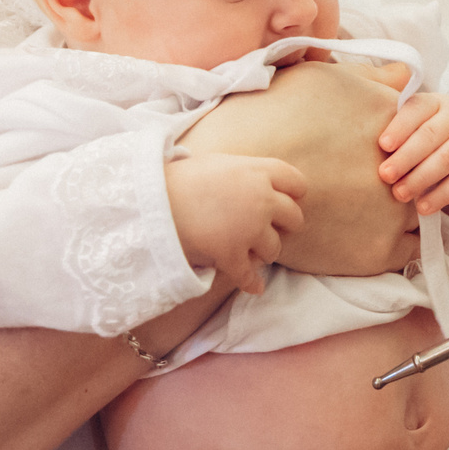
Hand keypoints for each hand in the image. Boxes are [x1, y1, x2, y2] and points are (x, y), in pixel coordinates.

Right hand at [163, 152, 305, 295]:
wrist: (153, 201)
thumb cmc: (179, 178)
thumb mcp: (217, 163)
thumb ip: (241, 172)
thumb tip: (249, 178)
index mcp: (257, 171)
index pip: (295, 181)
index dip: (295, 193)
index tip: (291, 199)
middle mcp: (261, 199)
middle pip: (293, 216)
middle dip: (285, 224)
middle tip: (274, 228)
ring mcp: (250, 229)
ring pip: (274, 248)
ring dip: (265, 252)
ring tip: (253, 252)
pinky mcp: (233, 255)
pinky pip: (250, 276)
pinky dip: (253, 283)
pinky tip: (256, 287)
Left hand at [376, 88, 448, 220]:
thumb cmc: (427, 135)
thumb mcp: (414, 121)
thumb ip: (392, 120)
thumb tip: (358, 123)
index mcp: (434, 102)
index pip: (417, 109)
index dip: (400, 126)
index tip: (382, 145)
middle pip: (431, 135)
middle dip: (406, 157)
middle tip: (385, 175)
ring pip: (446, 159)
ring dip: (420, 179)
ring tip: (399, 195)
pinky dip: (440, 196)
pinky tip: (422, 207)